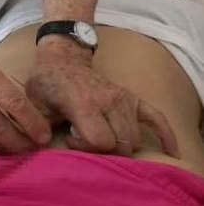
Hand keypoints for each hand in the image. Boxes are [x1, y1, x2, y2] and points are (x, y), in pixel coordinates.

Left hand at [25, 39, 179, 157]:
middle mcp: (107, 100)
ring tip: (100, 133)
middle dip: (105, 149)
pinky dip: (164, 133)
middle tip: (86, 137)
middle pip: (121, 143)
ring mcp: (122, 98)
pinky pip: (155, 116)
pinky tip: (170, 150)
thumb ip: (38, 124)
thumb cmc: (48, 79)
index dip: (86, 148)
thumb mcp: (36, 100)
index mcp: (84, 103)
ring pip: (134, 137)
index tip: (70, 137)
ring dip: (121, 144)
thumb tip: (38, 141)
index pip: (100, 141)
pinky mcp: (131, 96)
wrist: (64, 55)